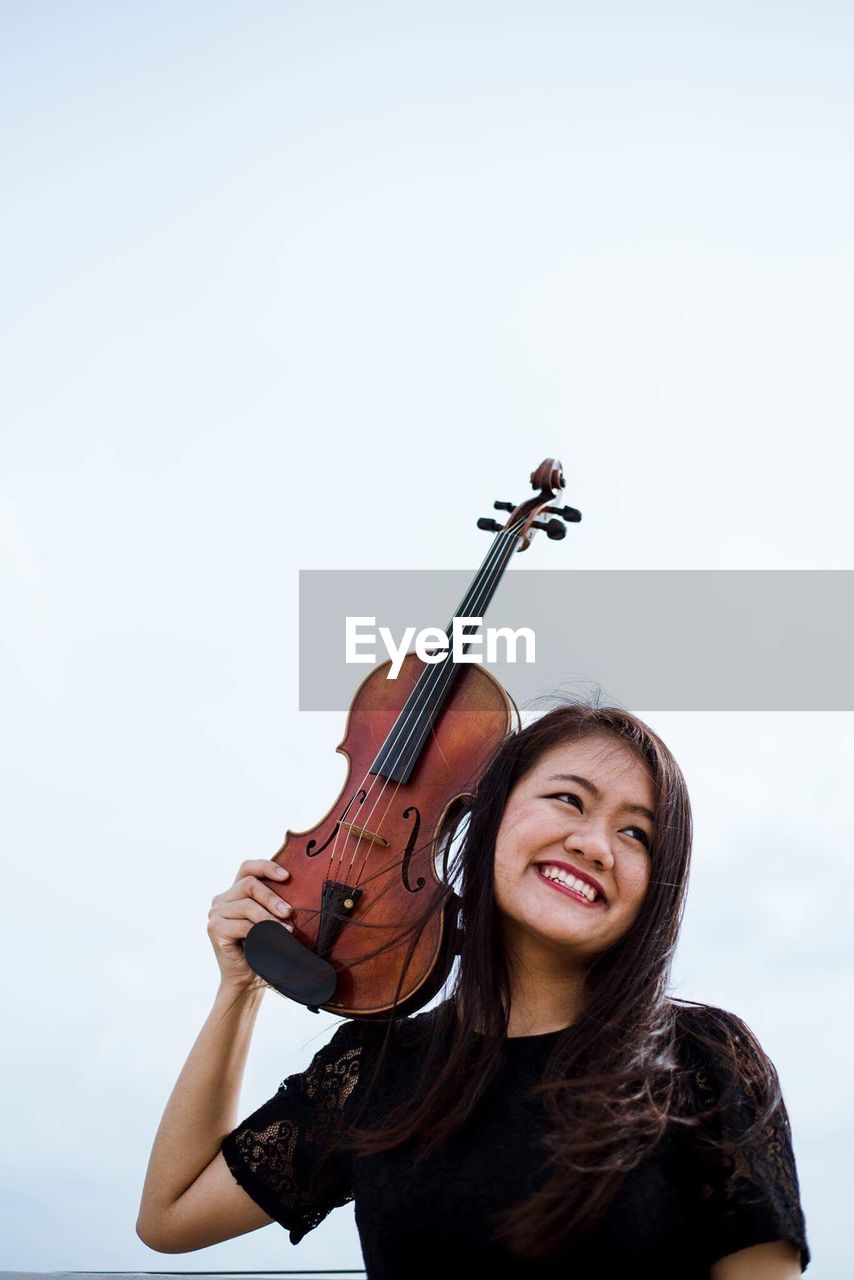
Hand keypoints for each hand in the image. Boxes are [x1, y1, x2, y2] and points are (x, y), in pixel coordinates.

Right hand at [207, 859, 292, 990]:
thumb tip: (297, 887)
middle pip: (249, 884)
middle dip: (272, 897)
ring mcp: (216, 913)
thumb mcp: (269, 920)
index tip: (287, 876)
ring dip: (270, 918)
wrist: (247, 979)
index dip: (267, 867)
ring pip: (247, 905)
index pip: (247, 868)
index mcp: (234, 892)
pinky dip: (262, 931)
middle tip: (289, 912)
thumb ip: (273, 903)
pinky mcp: (215, 929)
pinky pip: (242, 925)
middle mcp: (222, 899)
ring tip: (287, 929)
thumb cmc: (262, 947)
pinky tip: (275, 938)